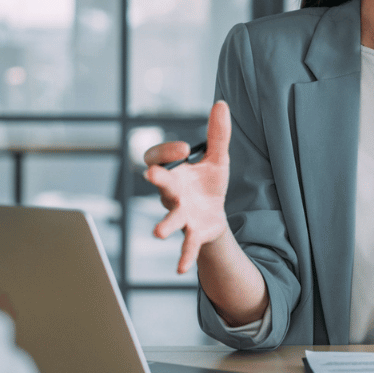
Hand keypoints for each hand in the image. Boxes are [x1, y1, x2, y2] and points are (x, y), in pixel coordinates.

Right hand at [144, 101, 232, 273]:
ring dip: (164, 225)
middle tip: (152, 175)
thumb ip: (218, 134)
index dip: (167, 151)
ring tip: (159, 233)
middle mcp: (171, 194)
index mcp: (174, 173)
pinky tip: (179, 269)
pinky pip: (186, 245)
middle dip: (157, 180)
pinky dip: (183, 256)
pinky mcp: (193, 233)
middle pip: (160, 185)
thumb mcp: (217, 158)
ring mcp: (180, 215)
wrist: (215, 215)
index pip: (156, 158)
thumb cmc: (208, 184)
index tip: (185, 149)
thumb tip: (221, 103)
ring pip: (169, 219)